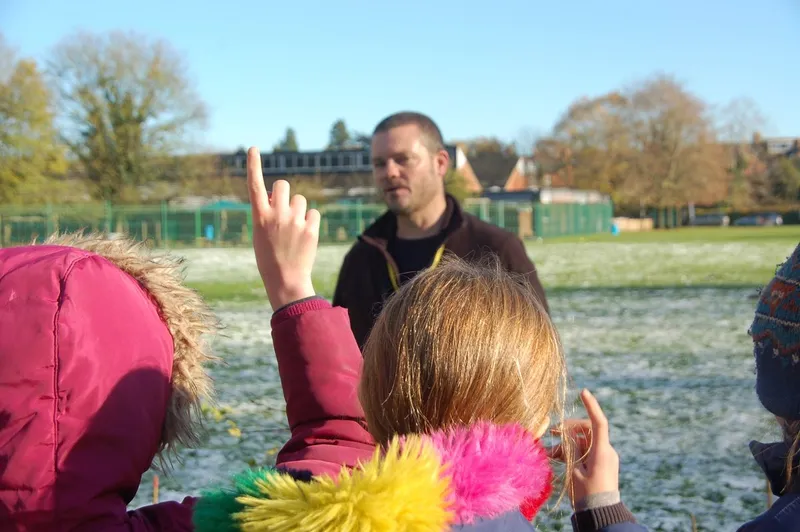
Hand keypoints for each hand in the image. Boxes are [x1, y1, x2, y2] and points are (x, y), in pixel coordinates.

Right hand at [247, 147, 319, 309]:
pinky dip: (310, 221)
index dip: (254, 165)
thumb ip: (268, 212)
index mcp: (259, 217)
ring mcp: (294, 222)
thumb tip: (278, 196)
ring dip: (298, 209)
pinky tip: (305, 236)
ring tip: (294, 230)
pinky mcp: (311, 229)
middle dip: (284, 193)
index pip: (254, 186)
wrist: (286, 280)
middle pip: (283, 185)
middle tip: (284, 210)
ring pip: (301, 200)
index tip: (254, 148)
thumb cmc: (270, 257)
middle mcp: (276, 216)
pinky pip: (313, 213)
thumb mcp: (261, 233)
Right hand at [547, 389, 619, 506]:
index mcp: (602, 451)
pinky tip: (555, 457)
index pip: (599, 422)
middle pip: (586, 430)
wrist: (601, 513)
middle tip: (552, 432)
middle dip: (568, 429)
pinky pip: (585, 451)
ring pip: (583, 441)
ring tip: (549, 451)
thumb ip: (571, 450)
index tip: (583, 391)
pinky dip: (571, 452)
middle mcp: (605, 451)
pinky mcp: (599, 464)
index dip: (591, 405)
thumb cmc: (587, 494)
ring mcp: (603, 458)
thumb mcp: (575, 471)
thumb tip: (567, 434)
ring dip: (566, 443)